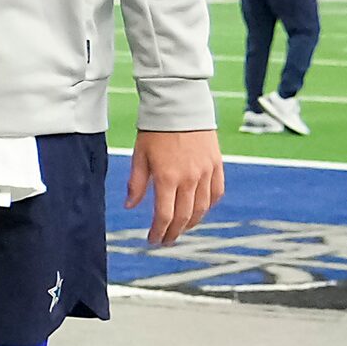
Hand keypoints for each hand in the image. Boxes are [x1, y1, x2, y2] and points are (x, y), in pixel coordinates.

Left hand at [125, 128, 223, 246]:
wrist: (180, 104)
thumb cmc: (155, 129)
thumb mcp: (140, 156)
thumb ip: (136, 184)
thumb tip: (130, 206)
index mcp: (167, 178)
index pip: (164, 216)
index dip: (158, 232)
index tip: (152, 239)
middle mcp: (189, 178)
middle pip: (184, 217)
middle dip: (174, 233)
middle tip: (166, 241)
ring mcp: (206, 172)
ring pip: (202, 208)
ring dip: (191, 223)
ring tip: (181, 228)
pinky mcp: (217, 164)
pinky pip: (216, 192)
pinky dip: (208, 205)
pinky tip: (200, 210)